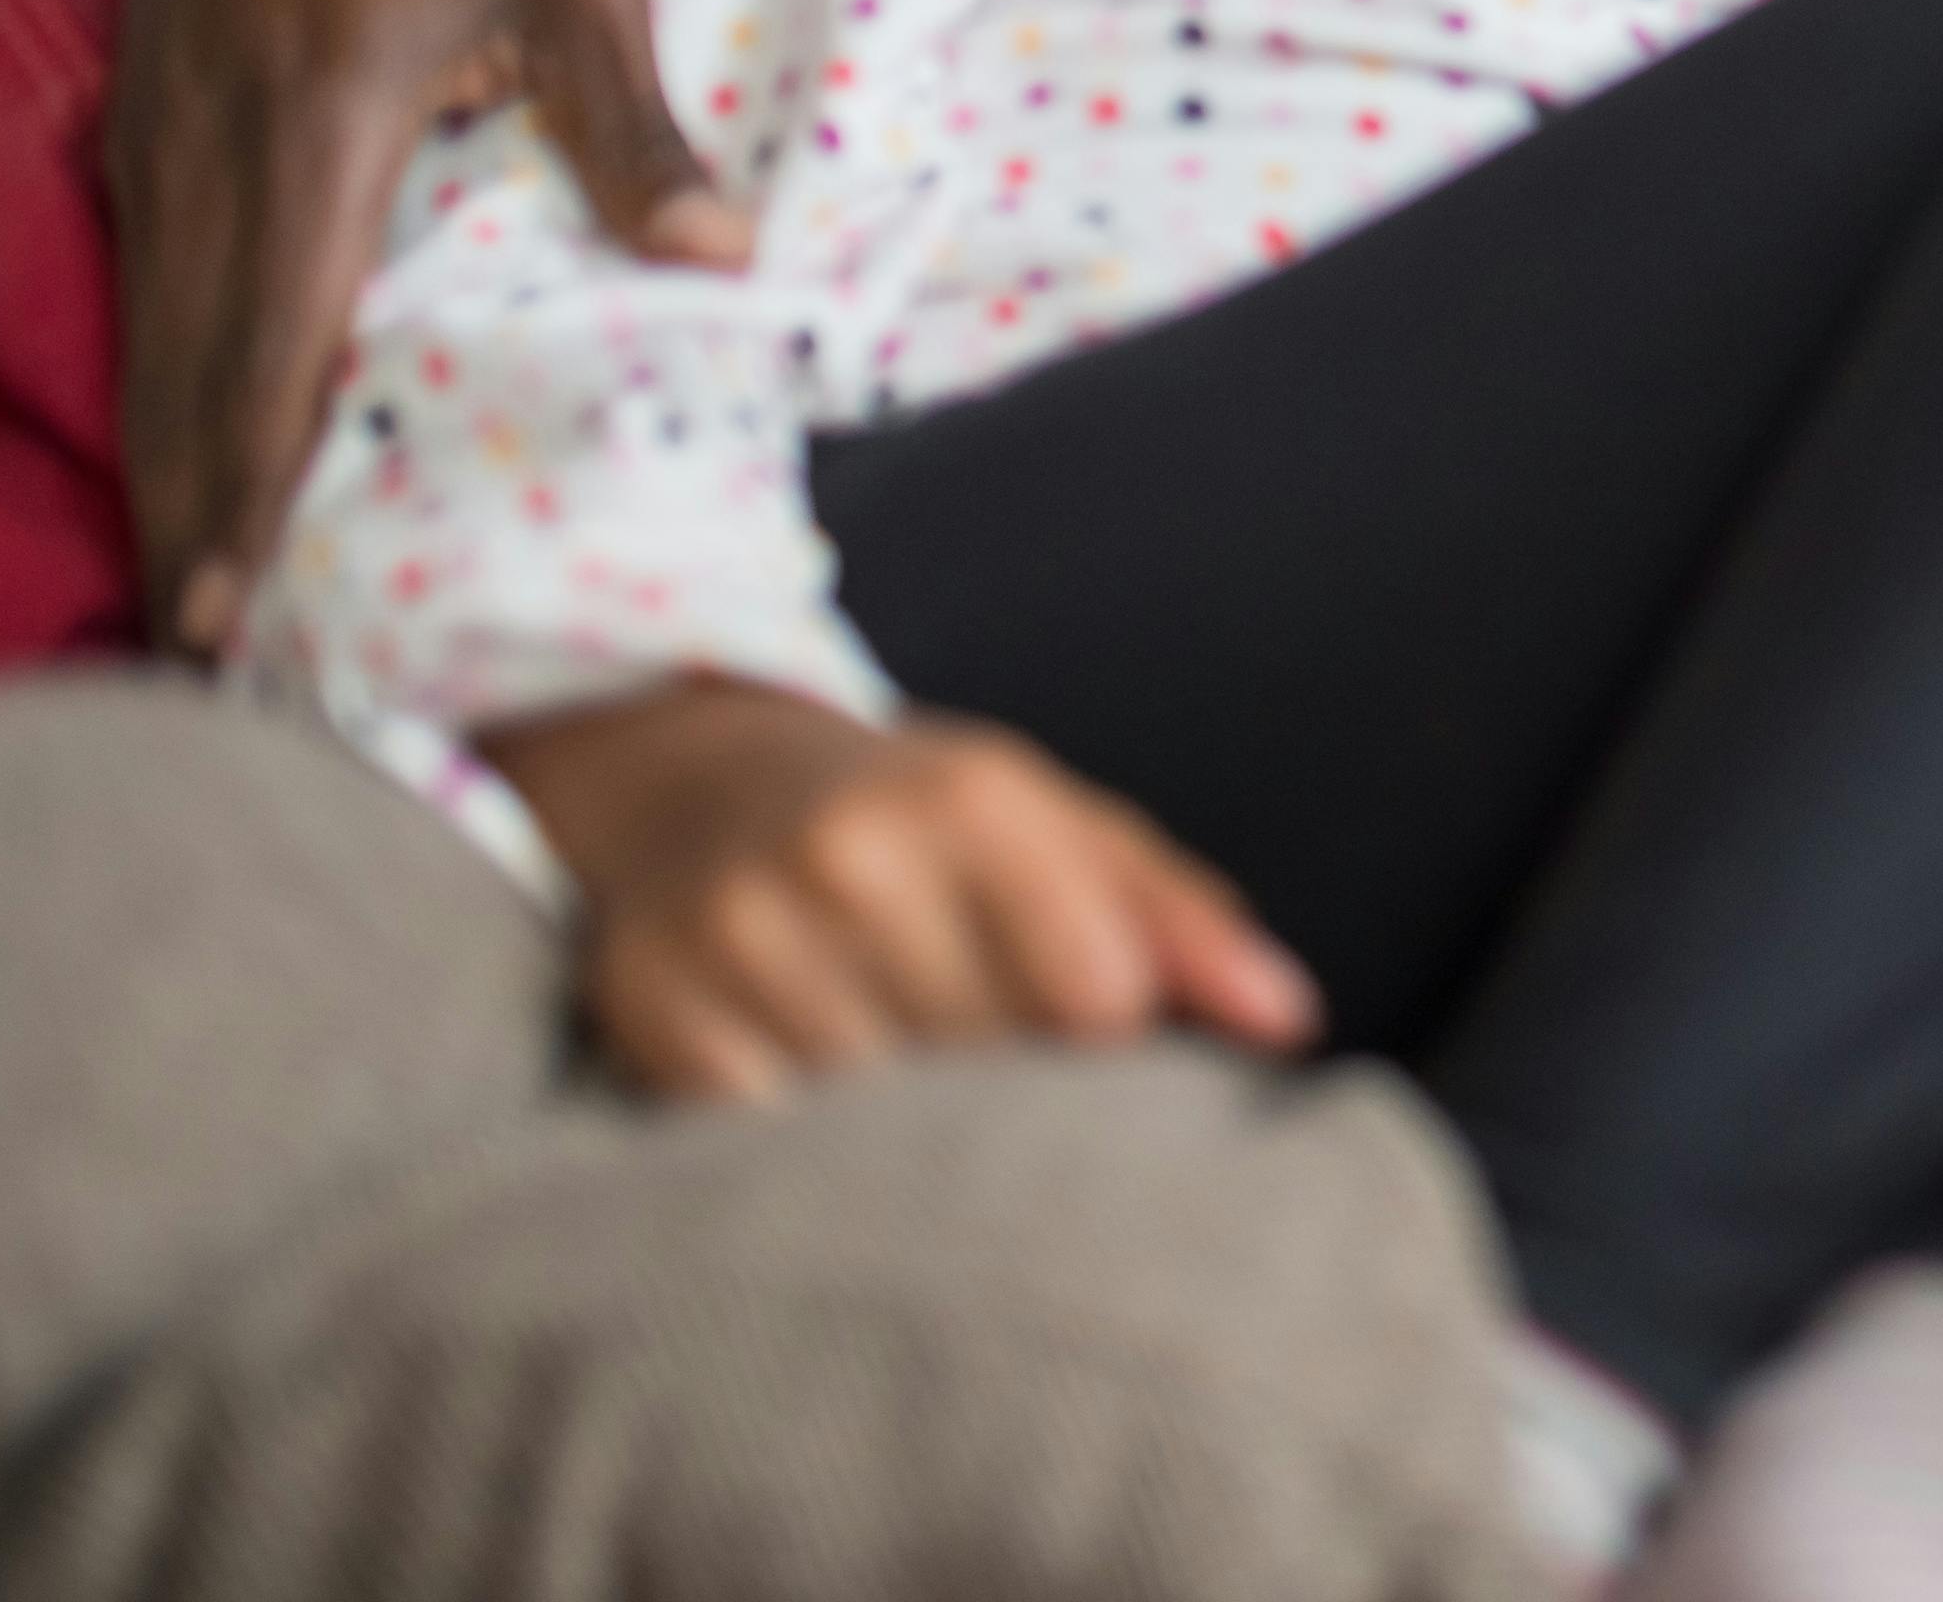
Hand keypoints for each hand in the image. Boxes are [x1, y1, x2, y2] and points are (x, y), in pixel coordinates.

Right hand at [106, 0, 738, 658]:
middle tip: (208, 650)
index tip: (242, 593)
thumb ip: (637, 128)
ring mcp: (167, 134)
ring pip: (159, 333)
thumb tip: (723, 258)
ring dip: (167, 463)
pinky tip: (174, 456)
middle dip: (198, 514)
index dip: (258, 475)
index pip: (281, 338)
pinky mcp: (147, 121)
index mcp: (325, 124)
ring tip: (188, 593)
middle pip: (198, 367)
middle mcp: (222, 144)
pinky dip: (158, 378)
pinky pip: (150, 279)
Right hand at [480, 679, 1320, 1104]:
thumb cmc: (925, 828)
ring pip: (877, 1115)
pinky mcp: (656, 1010)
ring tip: (923, 1124)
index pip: (1095, 991)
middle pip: (987, 1063)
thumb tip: (1285, 1020)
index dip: (1116, 1060)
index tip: (1106, 1073)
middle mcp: (852, 855)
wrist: (701, 785)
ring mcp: (743, 932)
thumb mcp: (1065, 835)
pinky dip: (807, 1158)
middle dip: (1018, 1108)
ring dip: (913, 1146)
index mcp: (977, 802)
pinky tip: (826, 1130)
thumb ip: (1182, 923)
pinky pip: (767, 1142)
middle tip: (1015, 1117)